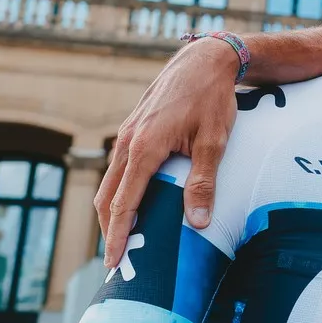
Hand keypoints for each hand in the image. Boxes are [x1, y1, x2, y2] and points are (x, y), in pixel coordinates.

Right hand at [95, 38, 240, 265]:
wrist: (204, 60)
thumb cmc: (212, 100)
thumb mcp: (214, 142)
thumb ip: (203, 182)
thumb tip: (197, 222)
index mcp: (144, 147)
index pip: (123, 202)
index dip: (117, 235)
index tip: (115, 261)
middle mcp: (127, 142)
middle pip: (107, 197)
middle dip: (109, 230)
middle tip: (119, 261)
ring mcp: (126, 134)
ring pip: (109, 182)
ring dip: (112, 212)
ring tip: (123, 239)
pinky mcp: (132, 129)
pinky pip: (118, 168)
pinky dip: (118, 191)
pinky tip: (132, 204)